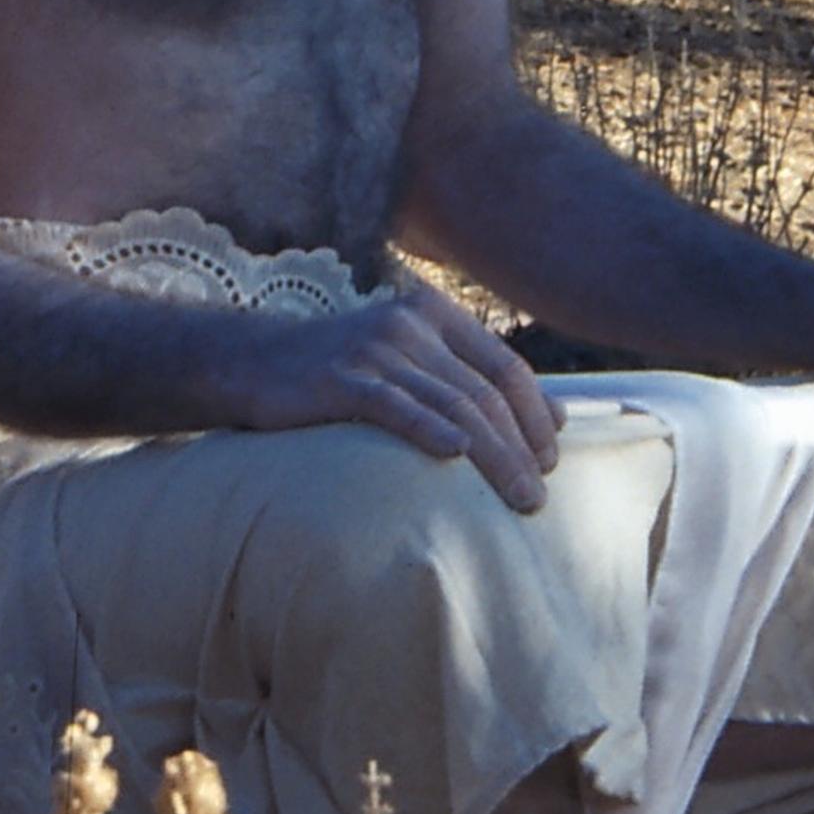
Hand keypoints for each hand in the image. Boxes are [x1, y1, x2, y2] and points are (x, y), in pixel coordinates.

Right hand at [237, 276, 563, 509]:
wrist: (256, 363)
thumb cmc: (343, 373)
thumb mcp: (409, 361)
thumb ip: (471, 380)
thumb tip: (558, 418)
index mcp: (433, 315)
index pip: (505, 366)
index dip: (536, 415)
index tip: (554, 459)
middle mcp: (409, 325)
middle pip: (485, 393)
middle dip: (521, 448)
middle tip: (539, 496)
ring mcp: (374, 350)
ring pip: (453, 406)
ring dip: (495, 458)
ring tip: (518, 498)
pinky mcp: (341, 378)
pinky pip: (396, 407)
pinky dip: (429, 430)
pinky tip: (455, 456)